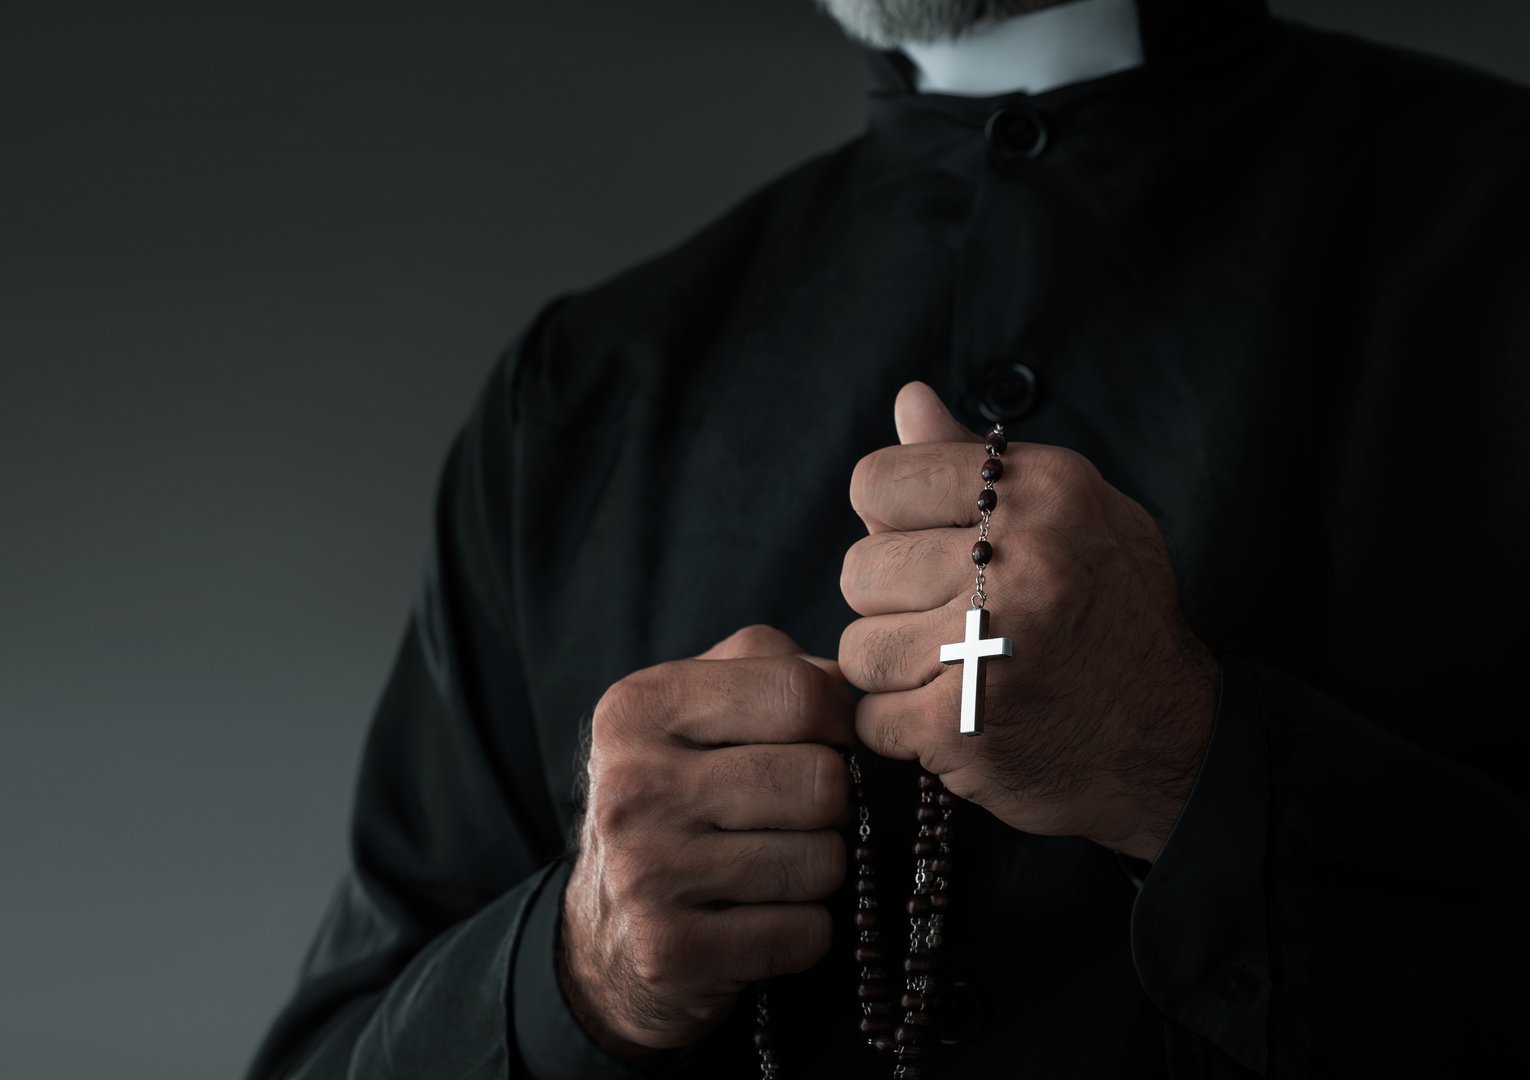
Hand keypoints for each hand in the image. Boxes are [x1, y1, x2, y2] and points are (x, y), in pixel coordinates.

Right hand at [561, 625, 854, 1061]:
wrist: (604, 932)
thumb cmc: (678, 795)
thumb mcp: (698, 709)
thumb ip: (769, 666)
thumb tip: (847, 679)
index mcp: (639, 708)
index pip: (798, 693)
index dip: (841, 721)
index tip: (830, 742)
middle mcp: (631, 786)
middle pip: (821, 781)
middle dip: (833, 803)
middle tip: (797, 815)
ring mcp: (645, 874)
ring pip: (822, 861)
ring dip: (820, 868)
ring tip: (775, 864)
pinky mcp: (670, 952)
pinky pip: (804, 933)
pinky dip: (803, 930)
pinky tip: (760, 917)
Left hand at [838, 383, 1216, 860]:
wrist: (1178, 745)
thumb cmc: (1117, 616)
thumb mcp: (1074, 514)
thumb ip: (977, 460)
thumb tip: (906, 399)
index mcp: (1041, 492)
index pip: (879, 482)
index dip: (889, 522)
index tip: (926, 551)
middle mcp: (1016, 560)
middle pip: (859, 569)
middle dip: (891, 604)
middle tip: (950, 625)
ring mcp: (985, 646)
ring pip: (858, 649)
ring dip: (894, 672)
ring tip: (955, 674)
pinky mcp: (959, 726)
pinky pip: (871, 717)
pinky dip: (901, 729)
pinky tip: (957, 722)